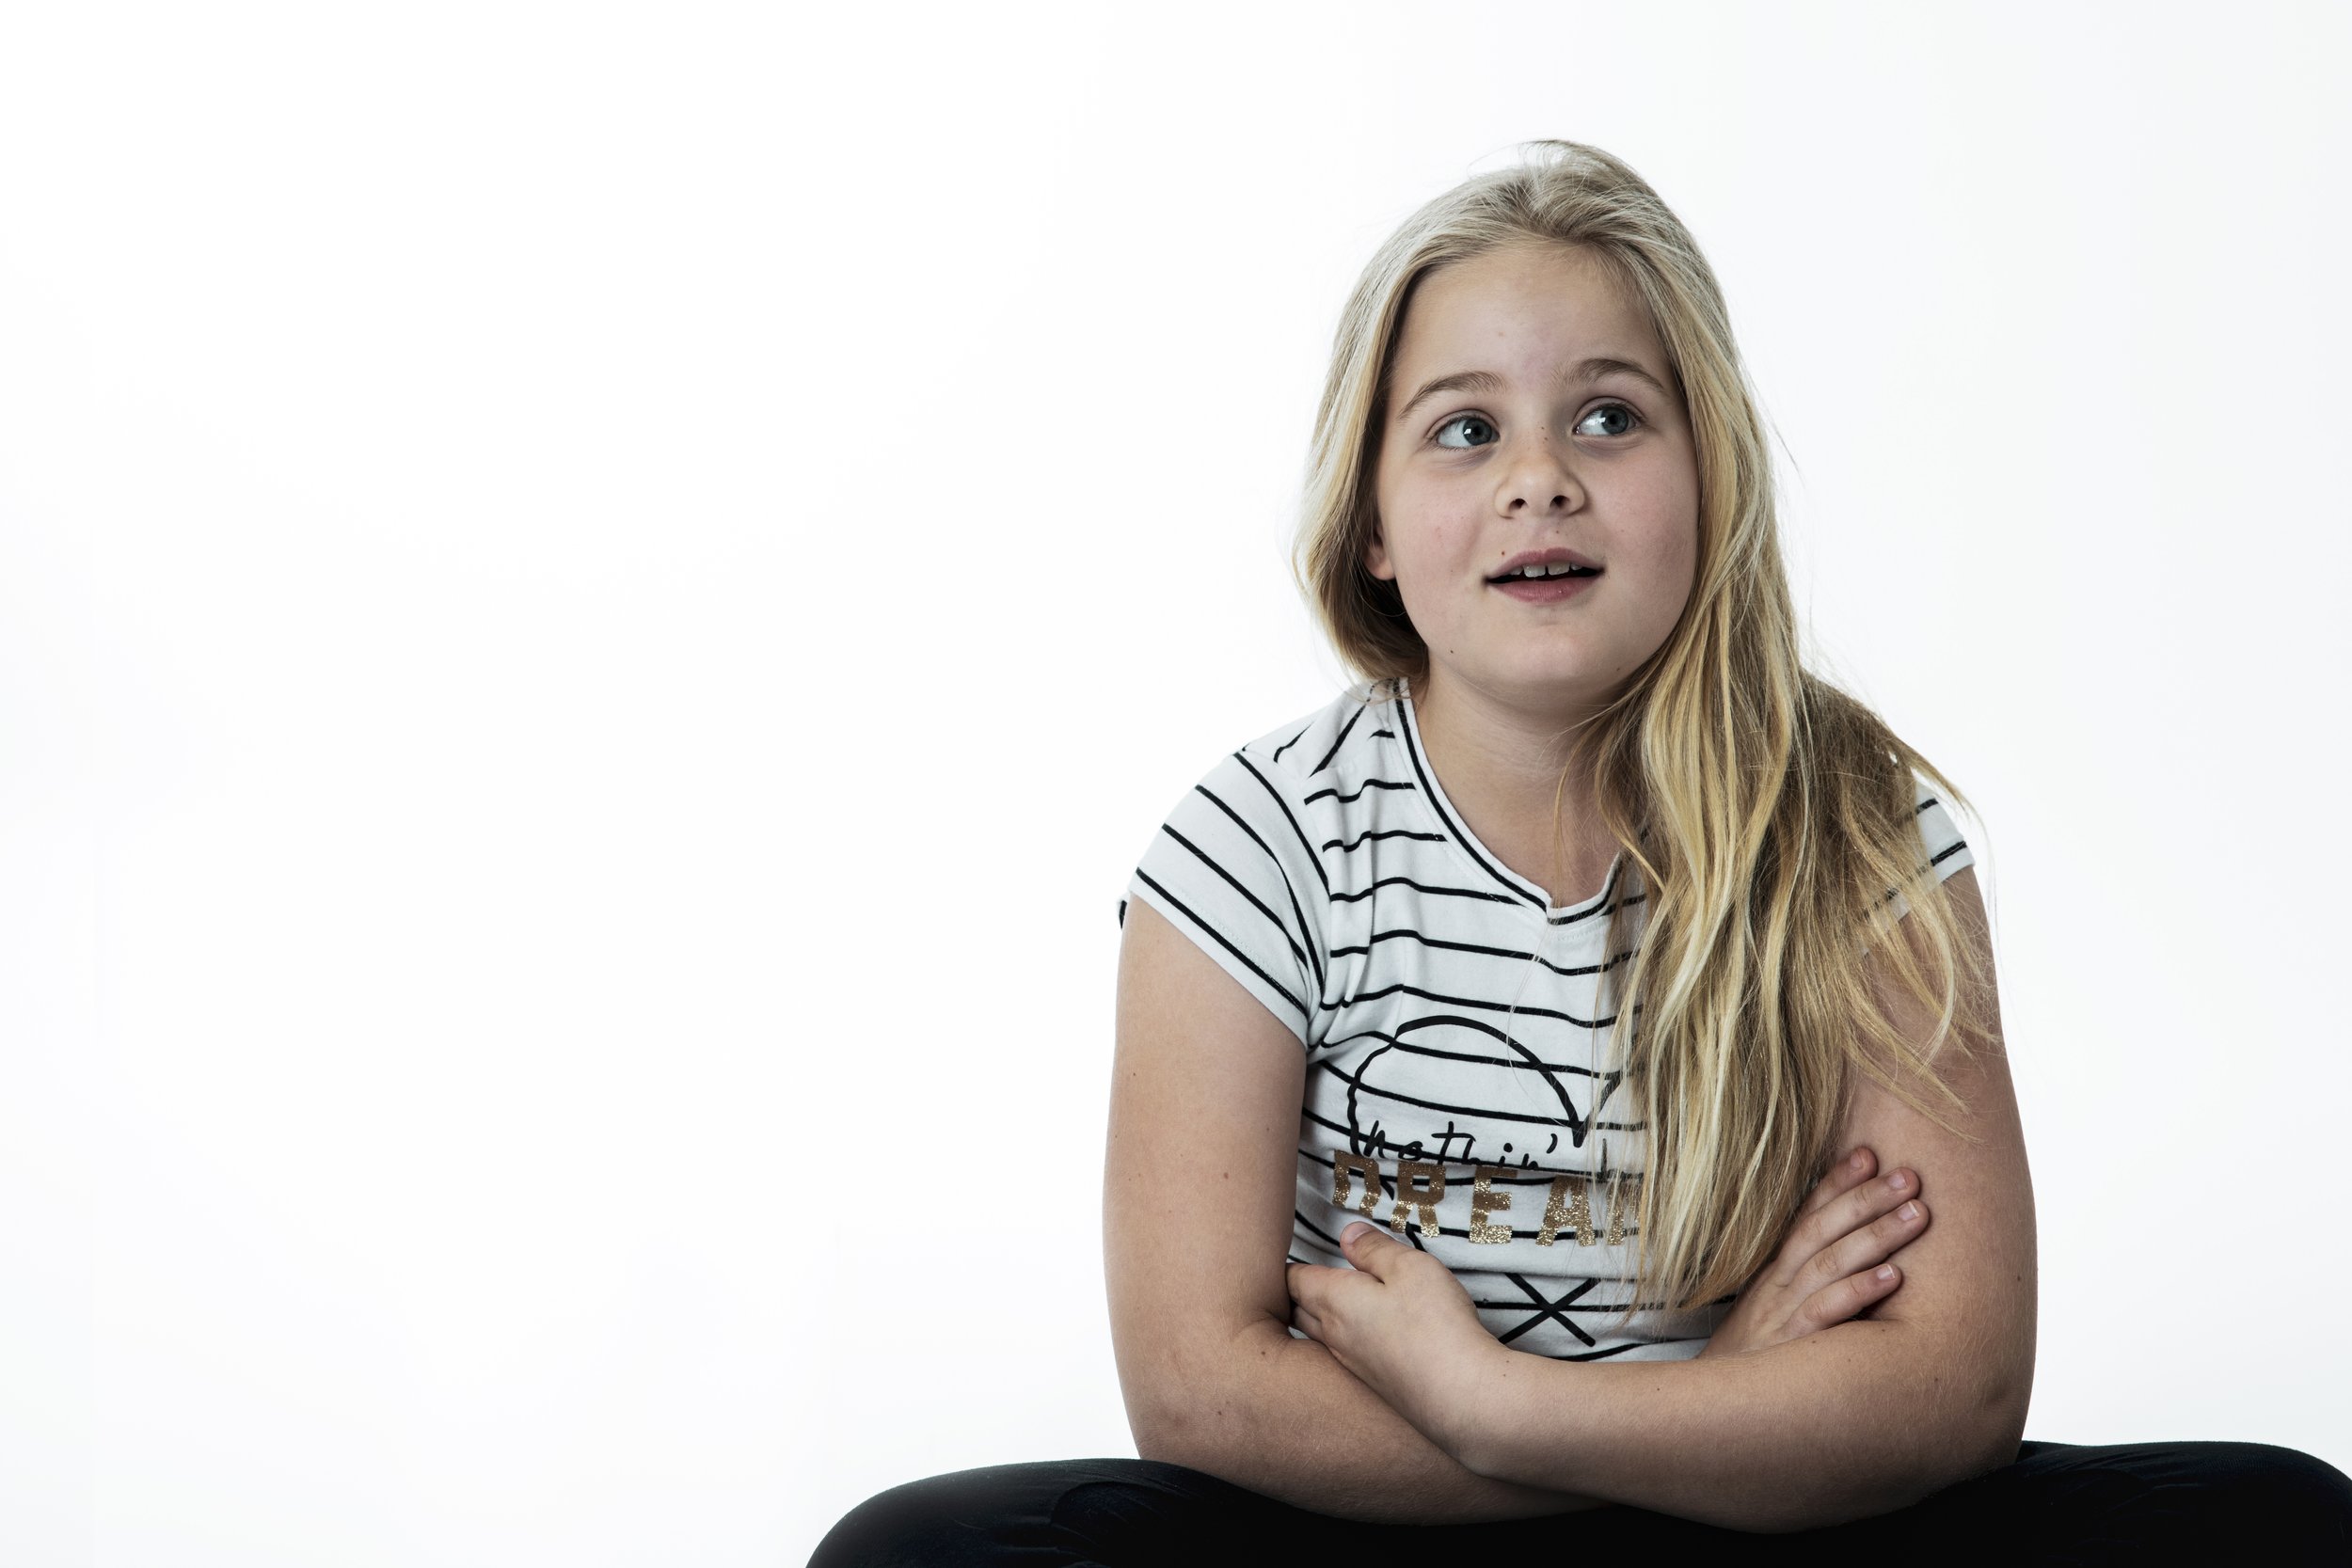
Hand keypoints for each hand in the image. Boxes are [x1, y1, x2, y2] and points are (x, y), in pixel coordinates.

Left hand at [1287, 1221, 1501, 1451]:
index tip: (1287, 1256)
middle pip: (1298, 1312)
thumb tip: (1347, 1235)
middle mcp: (1334, 1335)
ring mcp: (1352, 1365)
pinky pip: (1343, 1358)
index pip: (1294, 1280)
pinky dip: (1341, 1342)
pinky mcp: (1373, 1386)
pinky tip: (1361, 1338)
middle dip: (1295, 1294)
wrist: (1461, 1397)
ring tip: (1324, 1305)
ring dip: (1315, 1320)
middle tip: (1298, 1279)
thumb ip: (1374, 1248)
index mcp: (1334, 1300)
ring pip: (1318, 1338)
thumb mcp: (1408, 1267)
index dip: (1289, 1266)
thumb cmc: (1434, 1324)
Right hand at [1697, 1144, 1929, 1359]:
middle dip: (1866, 1198)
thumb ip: (1802, 1290)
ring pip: (1830, 1262)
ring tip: (1916, 1213)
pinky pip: (1826, 1312)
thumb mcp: (1766, 1318)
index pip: (1805, 1217)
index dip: (1836, 1183)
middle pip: (1821, 1229)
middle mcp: (1777, 1286)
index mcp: (1773, 1274)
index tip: (1869, 1153)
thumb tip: (1850, 1263)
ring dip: (1875, 1234)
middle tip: (1909, 1175)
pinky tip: (1892, 1276)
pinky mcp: (1790, 1347)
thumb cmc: (1749, 1367)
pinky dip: (1859, 1291)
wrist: (1706, 1410)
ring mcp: (1781, 1314)